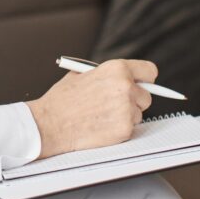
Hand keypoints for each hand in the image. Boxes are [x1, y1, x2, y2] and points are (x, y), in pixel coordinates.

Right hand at [26, 59, 157, 159]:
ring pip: (138, 114)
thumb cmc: (63, 99)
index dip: (145, 80)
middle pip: (146, 96)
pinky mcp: (124, 129)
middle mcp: (126, 87)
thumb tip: (126, 78)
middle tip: (115, 105)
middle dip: (134, 101)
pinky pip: (130, 129)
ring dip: (126, 116)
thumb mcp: (82, 74)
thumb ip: (107, 74)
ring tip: (101, 116)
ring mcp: (127, 109)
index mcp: (117, 69)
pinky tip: (100, 126)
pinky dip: (119, 129)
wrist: (50, 123)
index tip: (142, 85)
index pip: (149, 71)